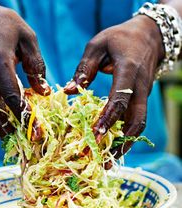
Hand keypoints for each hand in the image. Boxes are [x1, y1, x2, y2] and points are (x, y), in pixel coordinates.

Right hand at [0, 0, 49, 137]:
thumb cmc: (1, 24)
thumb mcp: (25, 36)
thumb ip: (36, 64)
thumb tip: (44, 92)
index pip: (12, 95)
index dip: (25, 115)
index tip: (37, 131)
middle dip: (12, 130)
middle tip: (29, 142)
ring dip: (4, 128)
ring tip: (21, 140)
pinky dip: (0, 117)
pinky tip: (12, 125)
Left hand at [65, 15, 164, 160]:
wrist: (149, 36)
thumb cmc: (119, 39)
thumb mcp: (98, 45)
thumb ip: (83, 68)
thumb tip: (68, 91)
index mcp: (129, 71)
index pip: (120, 99)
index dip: (109, 118)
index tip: (96, 135)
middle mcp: (140, 87)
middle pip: (136, 120)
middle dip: (122, 141)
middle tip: (106, 160)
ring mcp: (143, 95)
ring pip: (138, 124)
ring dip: (125, 144)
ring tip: (109, 161)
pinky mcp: (141, 100)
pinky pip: (135, 120)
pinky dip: (125, 135)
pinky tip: (113, 146)